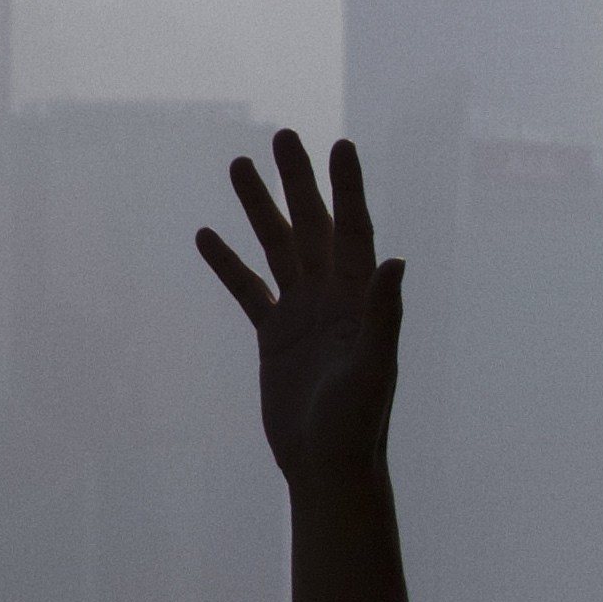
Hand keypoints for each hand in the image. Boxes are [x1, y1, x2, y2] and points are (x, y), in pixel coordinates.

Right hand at [195, 131, 399, 493]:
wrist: (329, 465)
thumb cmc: (359, 422)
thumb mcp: (375, 366)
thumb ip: (384, 313)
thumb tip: (396, 259)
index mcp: (361, 298)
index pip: (355, 230)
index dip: (347, 188)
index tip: (339, 145)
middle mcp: (334, 297)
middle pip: (313, 226)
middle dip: (298, 182)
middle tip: (282, 136)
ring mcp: (302, 313)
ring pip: (277, 248)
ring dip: (260, 209)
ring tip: (238, 165)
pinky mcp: (274, 337)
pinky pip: (248, 289)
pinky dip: (228, 263)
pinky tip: (206, 234)